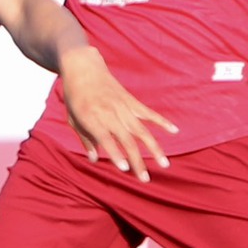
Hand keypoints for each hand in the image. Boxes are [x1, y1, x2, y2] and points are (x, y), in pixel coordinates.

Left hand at [59, 47, 175, 180]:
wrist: (83, 68)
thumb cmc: (74, 97)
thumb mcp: (72, 118)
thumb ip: (85, 139)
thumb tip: (95, 159)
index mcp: (92, 118)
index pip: (106, 139)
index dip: (115, 154)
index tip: (124, 169)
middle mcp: (110, 113)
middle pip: (127, 141)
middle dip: (137, 161)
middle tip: (145, 179)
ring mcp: (123, 106)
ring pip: (142, 131)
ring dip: (154, 148)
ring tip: (165, 164)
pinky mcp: (131, 101)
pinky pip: (149, 113)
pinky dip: (162, 121)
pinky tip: (174, 131)